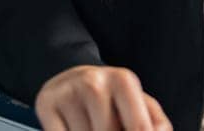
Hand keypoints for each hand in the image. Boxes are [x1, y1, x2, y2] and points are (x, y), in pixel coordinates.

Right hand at [35, 64, 172, 130]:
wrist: (73, 79)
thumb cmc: (113, 100)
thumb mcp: (140, 106)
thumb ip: (157, 125)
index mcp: (124, 81)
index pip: (139, 128)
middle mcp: (94, 82)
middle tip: (106, 126)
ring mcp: (68, 92)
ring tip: (91, 127)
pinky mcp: (47, 103)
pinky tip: (73, 128)